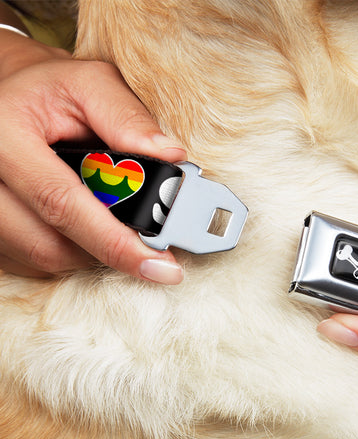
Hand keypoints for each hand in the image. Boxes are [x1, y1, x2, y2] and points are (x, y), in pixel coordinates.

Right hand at [0, 30, 185, 282]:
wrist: (7, 96)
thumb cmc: (51, 90)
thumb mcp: (90, 84)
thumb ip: (128, 117)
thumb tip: (171, 156)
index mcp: (4, 135)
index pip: (62, 203)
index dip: (115, 242)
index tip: (161, 266)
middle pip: (50, 244)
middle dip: (109, 250)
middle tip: (150, 248)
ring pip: (43, 258)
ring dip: (90, 251)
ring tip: (114, 223)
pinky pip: (32, 260)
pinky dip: (69, 251)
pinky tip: (85, 226)